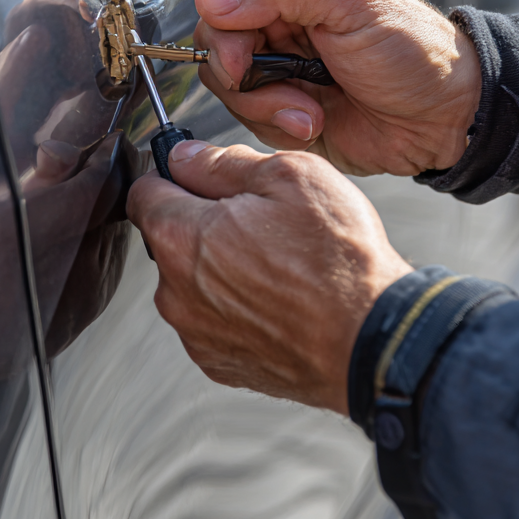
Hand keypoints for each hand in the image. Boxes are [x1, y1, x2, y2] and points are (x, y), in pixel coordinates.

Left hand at [127, 141, 411, 413]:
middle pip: (170, 238)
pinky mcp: (221, 362)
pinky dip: (238, 305)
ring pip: (193, 281)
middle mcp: (175, 291)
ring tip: (279, 261)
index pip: (144, 192)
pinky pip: (214, 319)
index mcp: (180, 237)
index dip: (173, 174)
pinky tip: (280, 296)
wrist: (374, 338)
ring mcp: (196, 333)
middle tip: (259, 217)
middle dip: (203, 221)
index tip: (198, 174)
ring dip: (221, 265)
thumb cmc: (337, 257)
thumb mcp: (289, 175)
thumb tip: (186, 156)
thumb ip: (223, 161)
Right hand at [193, 0, 480, 175]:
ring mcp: (274, 63)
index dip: (222, 13)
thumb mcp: (352, 3)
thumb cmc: (413, 50)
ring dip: (264, 102)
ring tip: (312, 106)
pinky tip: (315, 120)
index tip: (247, 43)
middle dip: (241, 68)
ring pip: (222, 81)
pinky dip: (278, 125)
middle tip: (283, 79)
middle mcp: (274, 15)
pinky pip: (245, 117)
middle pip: (211, 35)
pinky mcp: (278, 106)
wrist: (443, 117)